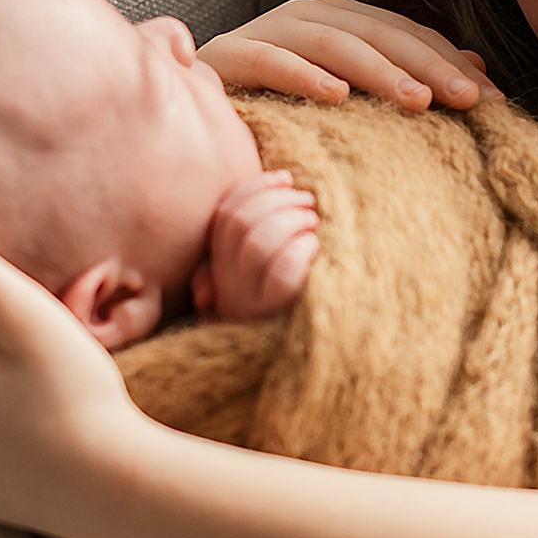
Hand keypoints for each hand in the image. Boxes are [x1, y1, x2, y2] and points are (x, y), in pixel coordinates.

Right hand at [191, 170, 318, 319]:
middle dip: (278, 201)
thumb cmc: (296, 300)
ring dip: (292, 220)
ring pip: (259, 242)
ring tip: (315, 224)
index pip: (225, 214)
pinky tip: (316, 247)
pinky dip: (302, 247)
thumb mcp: (268, 267)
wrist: (308, 360)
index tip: (286, 178)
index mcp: (221, 269)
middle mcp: (229, 287)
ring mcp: (250, 303)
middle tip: (309, 203)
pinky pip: (283, 270)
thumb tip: (282, 177)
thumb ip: (262, 232)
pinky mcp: (277, 315)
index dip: (255, 187)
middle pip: (240, 223)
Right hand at [197, 0, 498, 111]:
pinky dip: (304, 75)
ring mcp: (267, 28)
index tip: (495, 102)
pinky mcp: (229, 54)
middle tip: (469, 100)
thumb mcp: (351, 94)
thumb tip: (476, 66)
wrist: (193, 109)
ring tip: (418, 102)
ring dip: (378, 71)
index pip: (407, 34)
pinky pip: (270, 61)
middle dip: (428, 66)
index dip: (451, 63)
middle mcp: (307, 14)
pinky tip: (336, 97)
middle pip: (379, 33)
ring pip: (333, 42)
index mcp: (341, 19)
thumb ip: (406, 76)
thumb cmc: (282, 107)